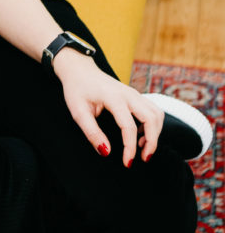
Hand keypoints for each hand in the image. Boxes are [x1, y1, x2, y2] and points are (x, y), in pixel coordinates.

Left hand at [52, 49, 163, 166]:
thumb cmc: (77, 89)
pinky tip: (140, 135)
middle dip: (152, 141)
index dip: (130, 148)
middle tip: (144, 158)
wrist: (79, 69)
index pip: (129, 126)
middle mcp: (128, 94)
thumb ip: (92, 133)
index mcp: (113, 97)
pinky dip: (153, 124)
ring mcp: (134, 93)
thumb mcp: (78, 112)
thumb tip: (106, 152)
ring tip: (142, 147)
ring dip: (155, 132)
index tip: (127, 163)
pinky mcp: (136, 95)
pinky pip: (153, 110)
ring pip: (156, 113)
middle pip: (152, 118)